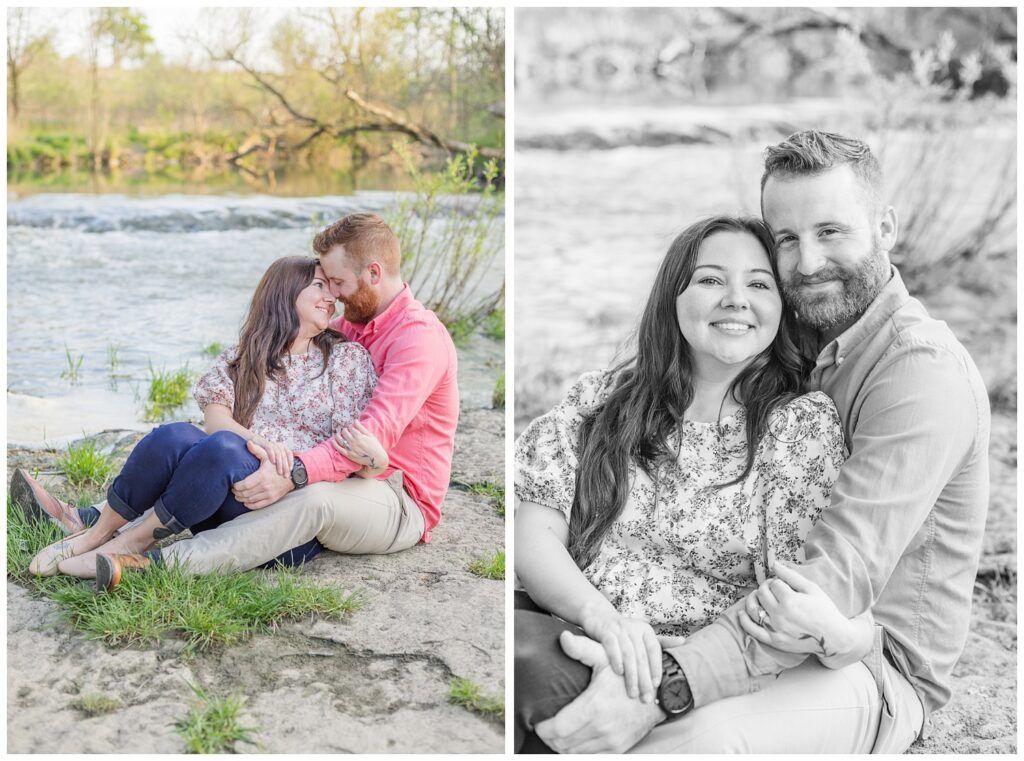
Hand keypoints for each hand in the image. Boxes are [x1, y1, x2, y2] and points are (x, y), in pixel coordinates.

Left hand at [232, 440, 294, 508]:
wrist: (292, 475)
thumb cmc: (277, 465)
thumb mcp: (268, 456)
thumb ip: (257, 450)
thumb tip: (248, 442)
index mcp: (262, 476)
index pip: (244, 485)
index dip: (236, 486)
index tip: (233, 484)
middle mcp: (265, 486)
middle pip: (245, 493)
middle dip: (237, 493)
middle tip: (233, 490)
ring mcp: (268, 494)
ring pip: (250, 500)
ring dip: (242, 499)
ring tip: (238, 496)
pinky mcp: (272, 499)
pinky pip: (257, 505)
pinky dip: (249, 505)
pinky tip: (246, 502)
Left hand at [332, 422, 386, 469]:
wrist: (376, 459)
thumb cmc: (375, 446)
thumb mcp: (370, 435)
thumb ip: (361, 428)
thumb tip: (355, 420)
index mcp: (358, 435)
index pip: (350, 428)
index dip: (350, 427)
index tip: (351, 428)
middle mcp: (353, 441)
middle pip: (344, 432)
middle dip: (344, 430)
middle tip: (345, 431)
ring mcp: (350, 448)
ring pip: (340, 439)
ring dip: (338, 435)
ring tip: (338, 434)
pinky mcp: (348, 455)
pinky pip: (339, 448)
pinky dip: (335, 444)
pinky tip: (333, 441)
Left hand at [535, 631, 662, 753]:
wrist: (658, 694)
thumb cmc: (628, 673)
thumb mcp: (605, 656)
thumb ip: (582, 647)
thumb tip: (564, 637)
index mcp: (595, 707)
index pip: (558, 728)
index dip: (543, 727)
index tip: (538, 721)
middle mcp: (602, 729)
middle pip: (562, 743)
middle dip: (549, 737)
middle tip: (544, 727)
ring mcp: (611, 742)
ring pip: (574, 752)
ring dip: (561, 746)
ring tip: (556, 734)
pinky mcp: (618, 749)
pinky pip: (590, 757)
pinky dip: (578, 751)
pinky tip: (573, 740)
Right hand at [578, 603, 662, 703]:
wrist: (598, 615)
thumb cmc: (624, 631)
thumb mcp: (642, 634)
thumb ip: (661, 641)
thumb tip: (684, 641)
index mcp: (646, 630)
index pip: (655, 651)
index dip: (657, 667)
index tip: (657, 685)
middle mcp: (634, 628)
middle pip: (642, 656)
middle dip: (644, 680)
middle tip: (646, 699)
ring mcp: (619, 629)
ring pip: (628, 654)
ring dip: (631, 675)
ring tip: (633, 693)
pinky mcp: (605, 631)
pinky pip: (612, 646)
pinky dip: (616, 659)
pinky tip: (619, 672)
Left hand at [738, 562, 856, 663]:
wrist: (834, 638)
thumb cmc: (824, 610)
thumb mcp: (812, 588)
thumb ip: (791, 575)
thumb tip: (774, 564)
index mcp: (790, 600)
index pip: (773, 583)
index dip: (778, 581)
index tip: (783, 584)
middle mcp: (780, 614)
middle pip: (762, 593)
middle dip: (766, 587)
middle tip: (773, 589)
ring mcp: (776, 628)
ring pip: (754, 609)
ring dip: (752, 599)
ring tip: (758, 596)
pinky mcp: (774, 641)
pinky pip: (753, 630)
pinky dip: (744, 620)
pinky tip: (741, 613)